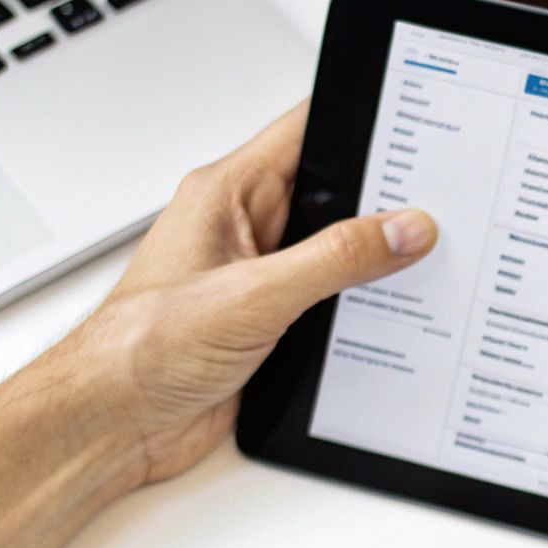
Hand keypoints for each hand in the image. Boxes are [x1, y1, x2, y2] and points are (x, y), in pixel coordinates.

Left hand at [54, 103, 437, 485]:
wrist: (111, 423)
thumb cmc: (140, 350)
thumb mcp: (253, 296)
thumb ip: (334, 259)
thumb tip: (403, 229)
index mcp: (228, 194)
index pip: (307, 131)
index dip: (363, 125)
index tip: (418, 137)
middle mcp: (244, 227)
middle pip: (333, 193)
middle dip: (383, 203)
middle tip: (436, 215)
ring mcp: (257, 274)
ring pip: (336, 249)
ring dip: (372, 263)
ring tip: (420, 268)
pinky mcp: (268, 319)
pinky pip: (330, 297)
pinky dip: (360, 306)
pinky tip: (387, 316)